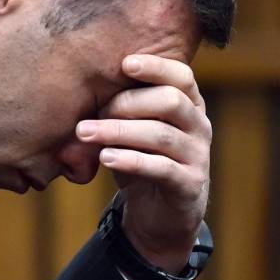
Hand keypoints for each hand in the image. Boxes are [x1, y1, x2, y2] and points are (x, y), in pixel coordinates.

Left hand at [76, 55, 210, 272]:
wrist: (160, 215)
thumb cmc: (142, 162)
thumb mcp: (129, 133)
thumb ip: (117, 112)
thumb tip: (79, 94)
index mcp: (189, 105)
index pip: (181, 76)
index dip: (156, 67)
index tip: (125, 64)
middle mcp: (199, 126)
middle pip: (170, 101)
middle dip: (127, 103)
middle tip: (95, 113)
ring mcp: (198, 156)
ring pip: (162, 135)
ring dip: (119, 132)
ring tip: (85, 134)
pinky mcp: (190, 185)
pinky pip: (162, 168)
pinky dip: (131, 160)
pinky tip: (106, 158)